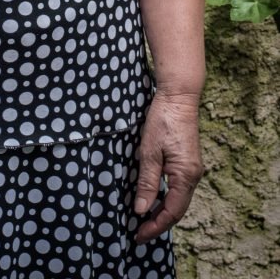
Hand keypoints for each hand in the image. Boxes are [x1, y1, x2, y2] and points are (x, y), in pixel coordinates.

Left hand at [134, 91, 203, 243]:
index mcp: (185, 176)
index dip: (155, 226)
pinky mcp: (187, 162)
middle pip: (177, 209)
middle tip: (138, 232)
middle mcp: (193, 176)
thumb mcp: (150, 152)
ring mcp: (192, 169)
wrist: (178, 97)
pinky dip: (166, 198)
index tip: (139, 234)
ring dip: (162, 212)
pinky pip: (178, 188)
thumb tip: (142, 210)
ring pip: (178, 199)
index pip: (172, 212)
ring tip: (143, 220)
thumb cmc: (163, 120)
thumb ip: (147, 182)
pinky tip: (154, 199)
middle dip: (158, 223)